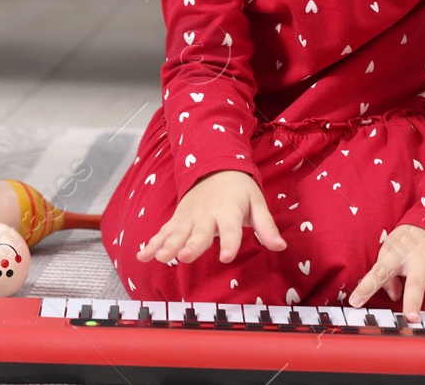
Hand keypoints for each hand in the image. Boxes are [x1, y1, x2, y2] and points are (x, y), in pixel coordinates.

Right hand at [135, 169, 285, 265]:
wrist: (215, 166)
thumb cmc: (240, 190)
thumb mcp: (257, 204)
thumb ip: (266, 227)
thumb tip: (281, 247)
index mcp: (228, 211)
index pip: (230, 229)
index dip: (230, 243)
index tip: (227, 257)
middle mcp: (207, 215)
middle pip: (199, 232)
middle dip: (191, 245)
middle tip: (184, 257)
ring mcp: (189, 216)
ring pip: (178, 232)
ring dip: (168, 245)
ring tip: (160, 258)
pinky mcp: (178, 218)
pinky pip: (165, 231)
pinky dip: (153, 242)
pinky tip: (143, 256)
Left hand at [348, 224, 424, 323]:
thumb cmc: (410, 238)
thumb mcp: (390, 247)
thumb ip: (386, 272)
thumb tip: (392, 295)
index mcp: (399, 255)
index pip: (379, 272)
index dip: (366, 287)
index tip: (356, 301)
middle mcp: (422, 261)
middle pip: (417, 283)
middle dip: (414, 300)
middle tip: (413, 318)